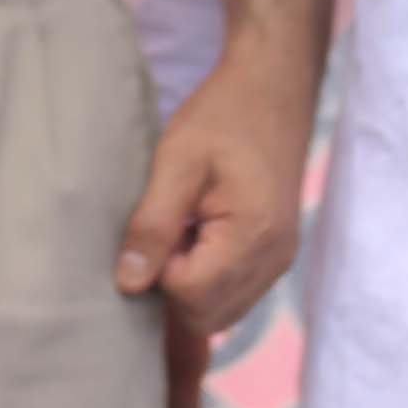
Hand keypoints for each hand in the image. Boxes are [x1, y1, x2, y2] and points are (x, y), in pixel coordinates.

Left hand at [117, 79, 304, 335]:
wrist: (273, 90)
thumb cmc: (223, 116)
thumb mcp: (176, 161)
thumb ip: (152, 225)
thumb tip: (128, 284)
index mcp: (253, 234)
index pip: (190, 296)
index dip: (159, 270)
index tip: (155, 227)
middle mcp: (274, 259)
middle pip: (206, 317)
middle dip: (173, 287)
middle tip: (165, 231)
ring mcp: (278, 262)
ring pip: (220, 315)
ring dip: (189, 287)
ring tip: (182, 231)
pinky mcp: (274, 257)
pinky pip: (233, 296)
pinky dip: (207, 282)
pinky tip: (196, 239)